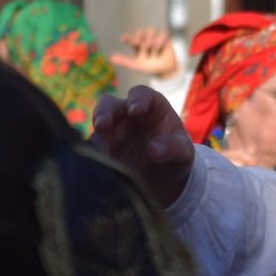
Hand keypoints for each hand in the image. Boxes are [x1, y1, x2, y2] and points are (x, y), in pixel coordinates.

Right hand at [90, 86, 195, 207]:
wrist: (165, 181)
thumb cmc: (176, 157)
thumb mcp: (184, 153)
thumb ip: (174, 148)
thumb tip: (153, 150)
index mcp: (152, 107)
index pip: (141, 94)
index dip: (137, 99)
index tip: (135, 110)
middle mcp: (127, 116)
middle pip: (109, 104)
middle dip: (104, 112)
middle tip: (103, 124)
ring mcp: (111, 133)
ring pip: (96, 128)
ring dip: (95, 137)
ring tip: (98, 151)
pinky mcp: (101, 152)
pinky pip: (91, 151)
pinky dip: (92, 157)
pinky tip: (95, 166)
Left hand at [111, 27, 180, 80]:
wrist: (165, 71)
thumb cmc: (150, 68)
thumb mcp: (136, 65)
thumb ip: (124, 61)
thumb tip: (111, 58)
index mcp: (137, 45)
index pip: (131, 38)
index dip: (127, 37)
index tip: (123, 39)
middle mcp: (145, 40)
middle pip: (140, 32)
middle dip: (138, 37)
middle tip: (138, 43)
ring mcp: (155, 38)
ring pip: (150, 31)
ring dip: (150, 40)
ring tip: (150, 48)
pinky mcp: (165, 39)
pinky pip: (162, 34)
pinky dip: (159, 41)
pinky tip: (158, 48)